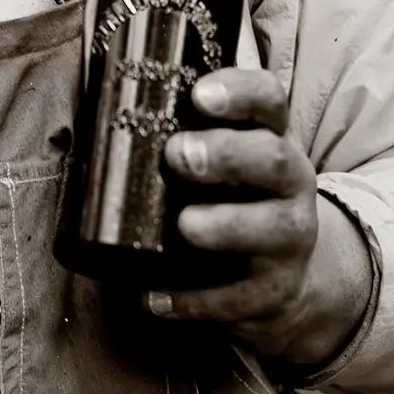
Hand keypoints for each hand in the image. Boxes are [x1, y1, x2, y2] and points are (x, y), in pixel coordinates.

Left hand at [143, 68, 372, 373]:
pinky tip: (155, 297)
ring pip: (272, 228)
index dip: (239, 92)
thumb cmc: (233, 199)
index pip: (268, 101)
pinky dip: (196, 300)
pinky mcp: (274, 291)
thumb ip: (184, 131)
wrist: (286, 278)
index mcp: (271, 138)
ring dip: (225, 225)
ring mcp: (288, 239)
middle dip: (227, 155)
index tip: (199, 94)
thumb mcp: (225, 158)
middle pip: (274, 159)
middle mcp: (290, 184)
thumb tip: (103, 106)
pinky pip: (238, 299)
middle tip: (178, 154)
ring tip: (185, 224)